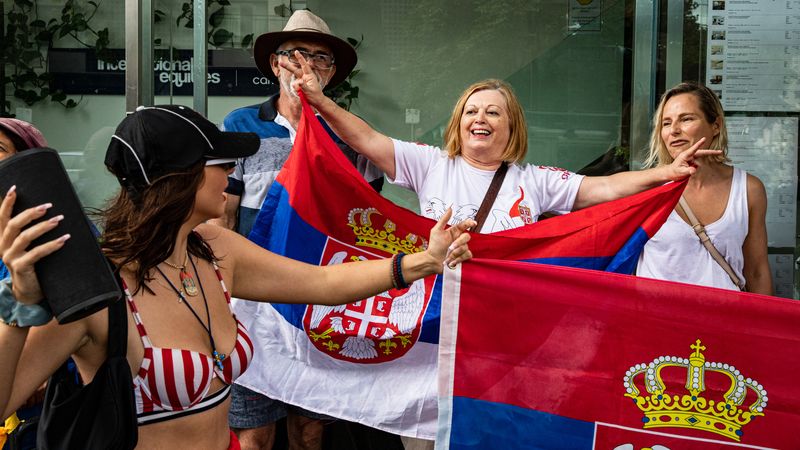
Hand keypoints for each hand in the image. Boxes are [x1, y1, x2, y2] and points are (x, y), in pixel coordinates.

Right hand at [0, 185, 69, 303]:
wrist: (28, 291)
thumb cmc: (32, 265)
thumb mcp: (27, 247)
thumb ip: (29, 233)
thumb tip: (48, 212)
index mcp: (3, 239)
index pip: (2, 217)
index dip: (6, 203)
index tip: (14, 189)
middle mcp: (3, 246)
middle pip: (13, 224)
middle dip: (30, 213)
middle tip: (48, 206)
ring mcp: (10, 257)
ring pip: (25, 237)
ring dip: (43, 226)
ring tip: (59, 220)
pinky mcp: (21, 267)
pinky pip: (36, 253)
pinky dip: (51, 245)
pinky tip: (64, 239)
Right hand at [278, 50, 327, 105]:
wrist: (317, 102)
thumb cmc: (316, 96)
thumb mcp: (310, 91)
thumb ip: (303, 86)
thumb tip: (298, 82)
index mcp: (310, 76)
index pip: (304, 65)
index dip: (300, 58)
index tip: (296, 51)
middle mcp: (305, 77)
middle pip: (295, 71)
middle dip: (288, 67)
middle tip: (280, 62)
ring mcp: (302, 82)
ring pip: (295, 81)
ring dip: (296, 87)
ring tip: (301, 93)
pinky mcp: (299, 87)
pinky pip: (295, 87)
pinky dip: (296, 91)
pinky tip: (301, 95)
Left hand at [426, 208, 474, 272]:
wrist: (433, 261)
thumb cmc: (434, 247)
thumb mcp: (436, 231)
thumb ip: (444, 219)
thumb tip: (450, 208)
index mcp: (454, 232)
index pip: (464, 225)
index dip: (470, 222)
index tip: (473, 223)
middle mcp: (459, 239)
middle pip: (466, 237)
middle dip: (458, 243)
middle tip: (450, 247)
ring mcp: (462, 248)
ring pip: (466, 248)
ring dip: (455, 253)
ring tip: (447, 257)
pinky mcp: (463, 257)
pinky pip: (467, 255)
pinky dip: (459, 259)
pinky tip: (451, 262)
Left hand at [665, 137, 722, 179]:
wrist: (671, 173)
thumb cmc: (674, 171)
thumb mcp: (681, 172)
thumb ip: (688, 171)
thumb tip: (694, 171)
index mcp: (685, 155)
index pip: (694, 149)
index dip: (699, 144)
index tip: (704, 138)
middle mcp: (689, 155)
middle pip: (702, 153)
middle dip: (711, 152)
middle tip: (720, 152)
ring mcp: (691, 158)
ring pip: (700, 160)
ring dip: (699, 164)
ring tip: (688, 170)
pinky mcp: (692, 161)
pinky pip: (698, 164)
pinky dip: (697, 167)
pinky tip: (689, 171)